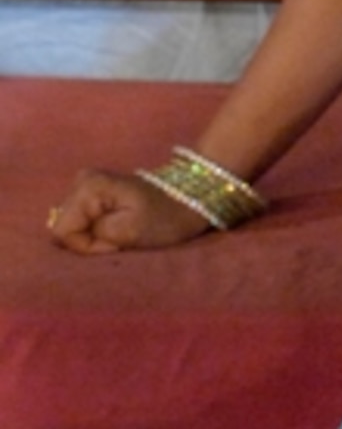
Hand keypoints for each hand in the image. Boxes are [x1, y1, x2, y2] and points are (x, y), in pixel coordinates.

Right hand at [45, 168, 213, 255]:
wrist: (190, 199)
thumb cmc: (166, 217)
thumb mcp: (131, 232)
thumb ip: (95, 236)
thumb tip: (71, 238)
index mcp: (87, 187)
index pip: (63, 232)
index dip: (88, 246)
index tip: (117, 244)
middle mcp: (80, 181)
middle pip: (66, 229)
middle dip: (92, 241)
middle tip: (122, 238)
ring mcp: (85, 186)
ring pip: (75, 227)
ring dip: (96, 237)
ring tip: (124, 232)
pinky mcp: (93, 194)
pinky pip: (83, 223)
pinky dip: (100, 231)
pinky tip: (120, 227)